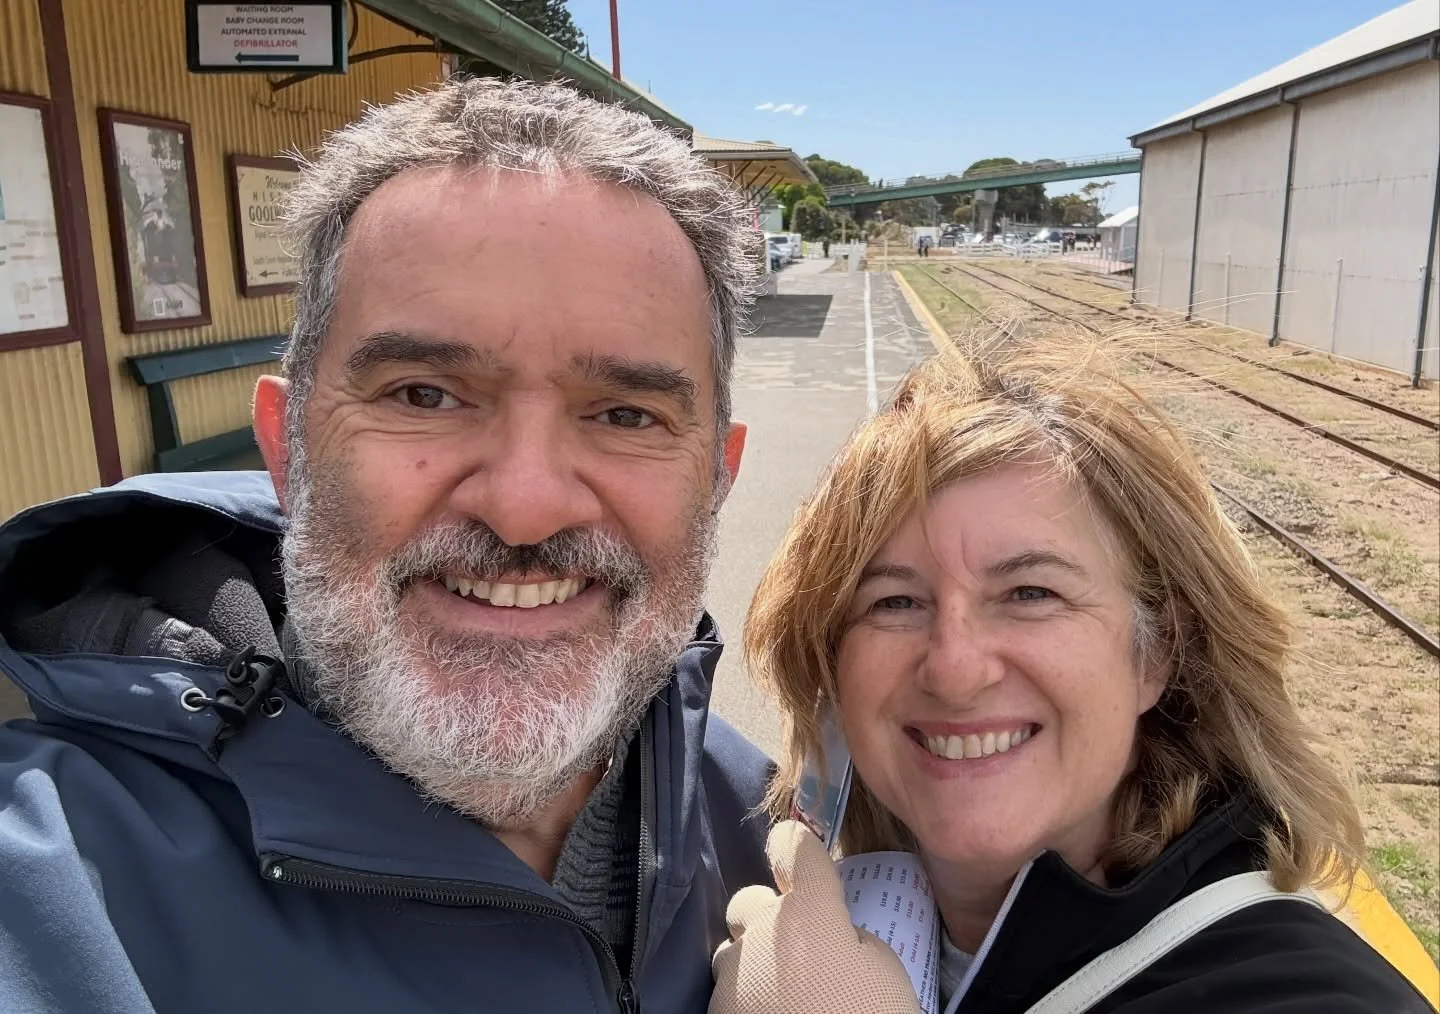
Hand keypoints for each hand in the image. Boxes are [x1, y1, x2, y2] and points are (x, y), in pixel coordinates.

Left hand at [710, 820, 920, 1013]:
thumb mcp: (885, 971)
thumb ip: (850, 935)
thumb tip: (829, 934)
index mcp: (809, 913)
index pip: (794, 848)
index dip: (796, 846)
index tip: (797, 850)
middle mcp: (761, 933)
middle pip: (750, 899)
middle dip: (769, 915)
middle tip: (801, 948)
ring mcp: (732, 976)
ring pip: (733, 948)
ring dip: (754, 960)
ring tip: (787, 992)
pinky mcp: (715, 1012)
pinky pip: (726, 990)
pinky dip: (746, 998)